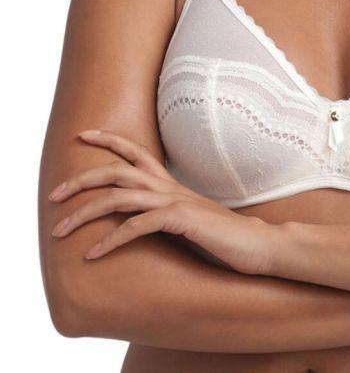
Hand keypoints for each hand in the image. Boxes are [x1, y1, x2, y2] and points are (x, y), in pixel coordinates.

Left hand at [48, 129, 273, 274]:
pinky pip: (136, 227)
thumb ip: (168, 212)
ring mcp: (176, 201)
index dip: (108, 140)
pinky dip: (111, 240)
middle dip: (81, 179)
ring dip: (84, 212)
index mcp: (171, 184)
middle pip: (117, 171)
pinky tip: (93, 254)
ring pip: (119, 196)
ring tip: (60, 230)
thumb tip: (146, 217)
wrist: (259, 245)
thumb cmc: (225, 236)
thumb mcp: (190, 219)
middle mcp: (170, 187)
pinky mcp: (181, 220)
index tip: (82, 133)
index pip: (136, 152)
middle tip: (53, 194)